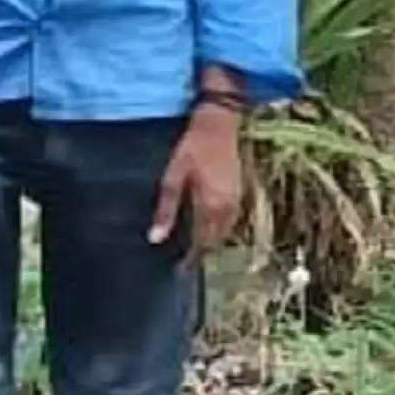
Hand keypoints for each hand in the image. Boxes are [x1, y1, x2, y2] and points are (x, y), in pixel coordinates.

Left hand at [148, 104, 243, 255]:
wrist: (219, 124)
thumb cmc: (192, 148)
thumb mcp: (173, 178)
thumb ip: (166, 209)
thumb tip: (155, 239)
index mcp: (211, 206)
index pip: (202, 243)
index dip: (191, 259)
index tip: (178, 271)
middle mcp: (228, 207)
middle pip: (215, 240)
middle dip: (201, 252)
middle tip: (183, 263)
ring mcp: (237, 198)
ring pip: (225, 230)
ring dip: (211, 241)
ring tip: (193, 249)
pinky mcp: (239, 190)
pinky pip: (230, 218)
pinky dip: (219, 228)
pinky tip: (206, 226)